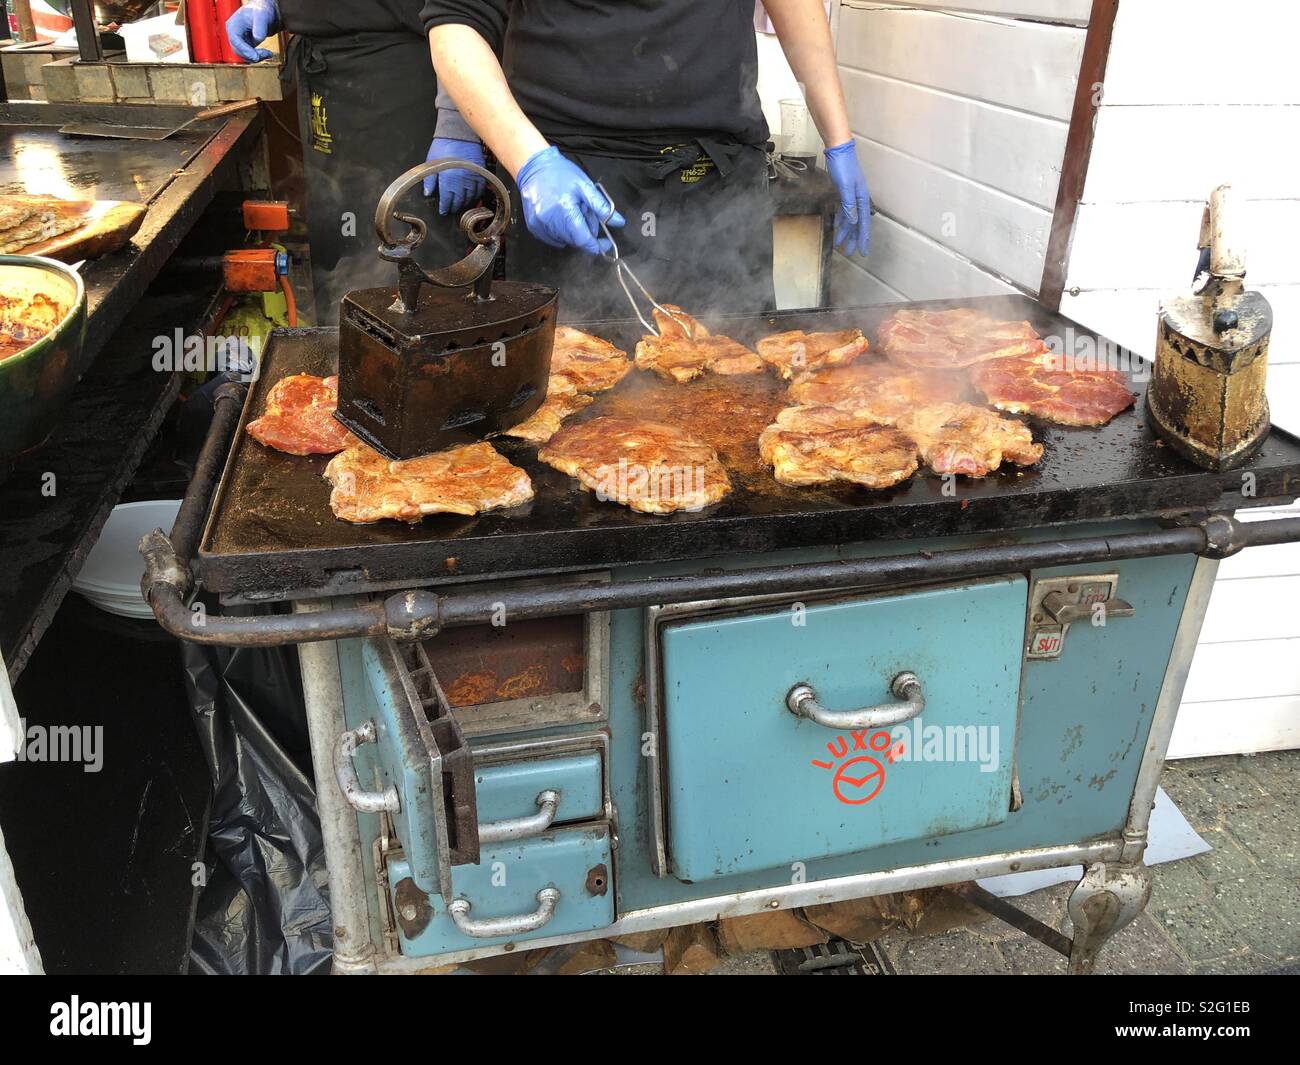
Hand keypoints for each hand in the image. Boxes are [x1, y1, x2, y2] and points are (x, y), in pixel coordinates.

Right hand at [226, 0, 279, 62]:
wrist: (266, 12)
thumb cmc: (262, 11)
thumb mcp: (262, 16)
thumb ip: (259, 27)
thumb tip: (258, 38)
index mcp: (233, 26)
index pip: (235, 41)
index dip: (245, 50)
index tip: (256, 57)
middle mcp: (234, 34)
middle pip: (239, 51)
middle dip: (252, 55)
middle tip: (266, 54)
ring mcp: (239, 41)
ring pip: (244, 56)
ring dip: (256, 58)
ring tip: (269, 54)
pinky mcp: (246, 45)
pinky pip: (250, 56)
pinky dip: (258, 57)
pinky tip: (267, 54)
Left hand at [423, 138, 486, 215]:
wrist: (458, 132)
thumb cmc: (443, 145)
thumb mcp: (431, 162)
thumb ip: (429, 179)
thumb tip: (428, 193)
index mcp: (448, 178)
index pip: (447, 199)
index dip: (445, 207)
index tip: (443, 211)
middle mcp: (461, 180)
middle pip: (459, 200)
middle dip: (454, 207)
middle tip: (451, 209)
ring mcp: (472, 176)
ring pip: (470, 197)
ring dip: (465, 202)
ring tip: (461, 204)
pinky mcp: (480, 172)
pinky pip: (479, 189)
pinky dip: (476, 195)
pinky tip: (471, 197)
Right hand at [516, 146, 623, 255]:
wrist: (534, 166)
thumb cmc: (561, 173)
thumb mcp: (585, 187)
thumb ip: (602, 207)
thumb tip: (618, 222)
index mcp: (565, 212)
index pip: (584, 240)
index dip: (597, 244)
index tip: (605, 242)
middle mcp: (550, 222)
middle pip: (575, 241)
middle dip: (585, 232)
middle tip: (585, 214)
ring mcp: (540, 226)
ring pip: (565, 241)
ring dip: (573, 232)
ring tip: (571, 212)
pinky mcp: (533, 227)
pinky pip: (553, 238)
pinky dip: (561, 232)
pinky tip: (560, 216)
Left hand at [824, 139, 871, 257]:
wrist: (838, 149)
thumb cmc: (843, 166)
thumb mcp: (845, 186)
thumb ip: (848, 204)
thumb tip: (853, 221)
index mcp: (862, 199)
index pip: (863, 223)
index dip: (863, 238)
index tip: (862, 252)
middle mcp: (860, 199)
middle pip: (858, 223)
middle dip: (854, 238)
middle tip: (850, 252)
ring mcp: (853, 195)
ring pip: (851, 218)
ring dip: (846, 230)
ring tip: (841, 243)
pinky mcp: (845, 192)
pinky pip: (845, 210)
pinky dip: (842, 219)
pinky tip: (837, 226)